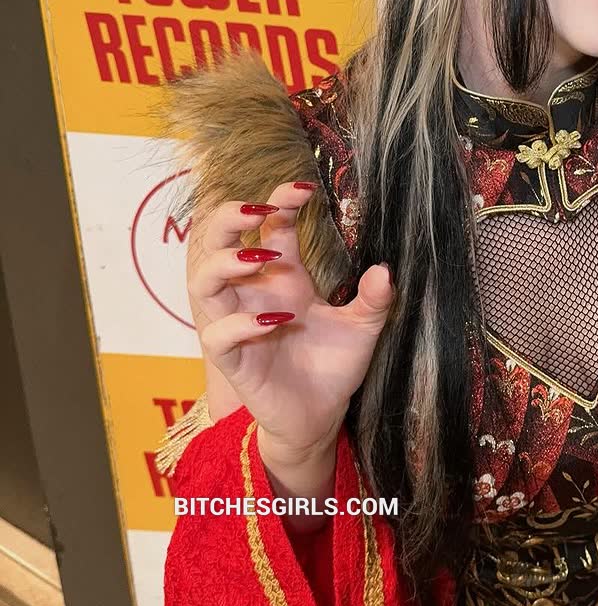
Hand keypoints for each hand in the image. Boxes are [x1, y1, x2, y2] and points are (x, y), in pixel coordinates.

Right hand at [187, 179, 393, 459]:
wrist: (321, 416)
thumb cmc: (334, 365)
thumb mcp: (364, 328)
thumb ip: (374, 300)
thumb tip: (385, 271)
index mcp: (284, 276)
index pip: (269, 225)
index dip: (280, 200)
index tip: (304, 189)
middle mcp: (255, 293)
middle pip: (218, 242)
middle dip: (230, 218)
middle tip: (259, 209)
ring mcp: (239, 324)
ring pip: (204, 283)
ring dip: (227, 263)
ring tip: (262, 257)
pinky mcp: (235, 361)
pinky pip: (218, 336)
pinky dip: (241, 323)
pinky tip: (275, 320)